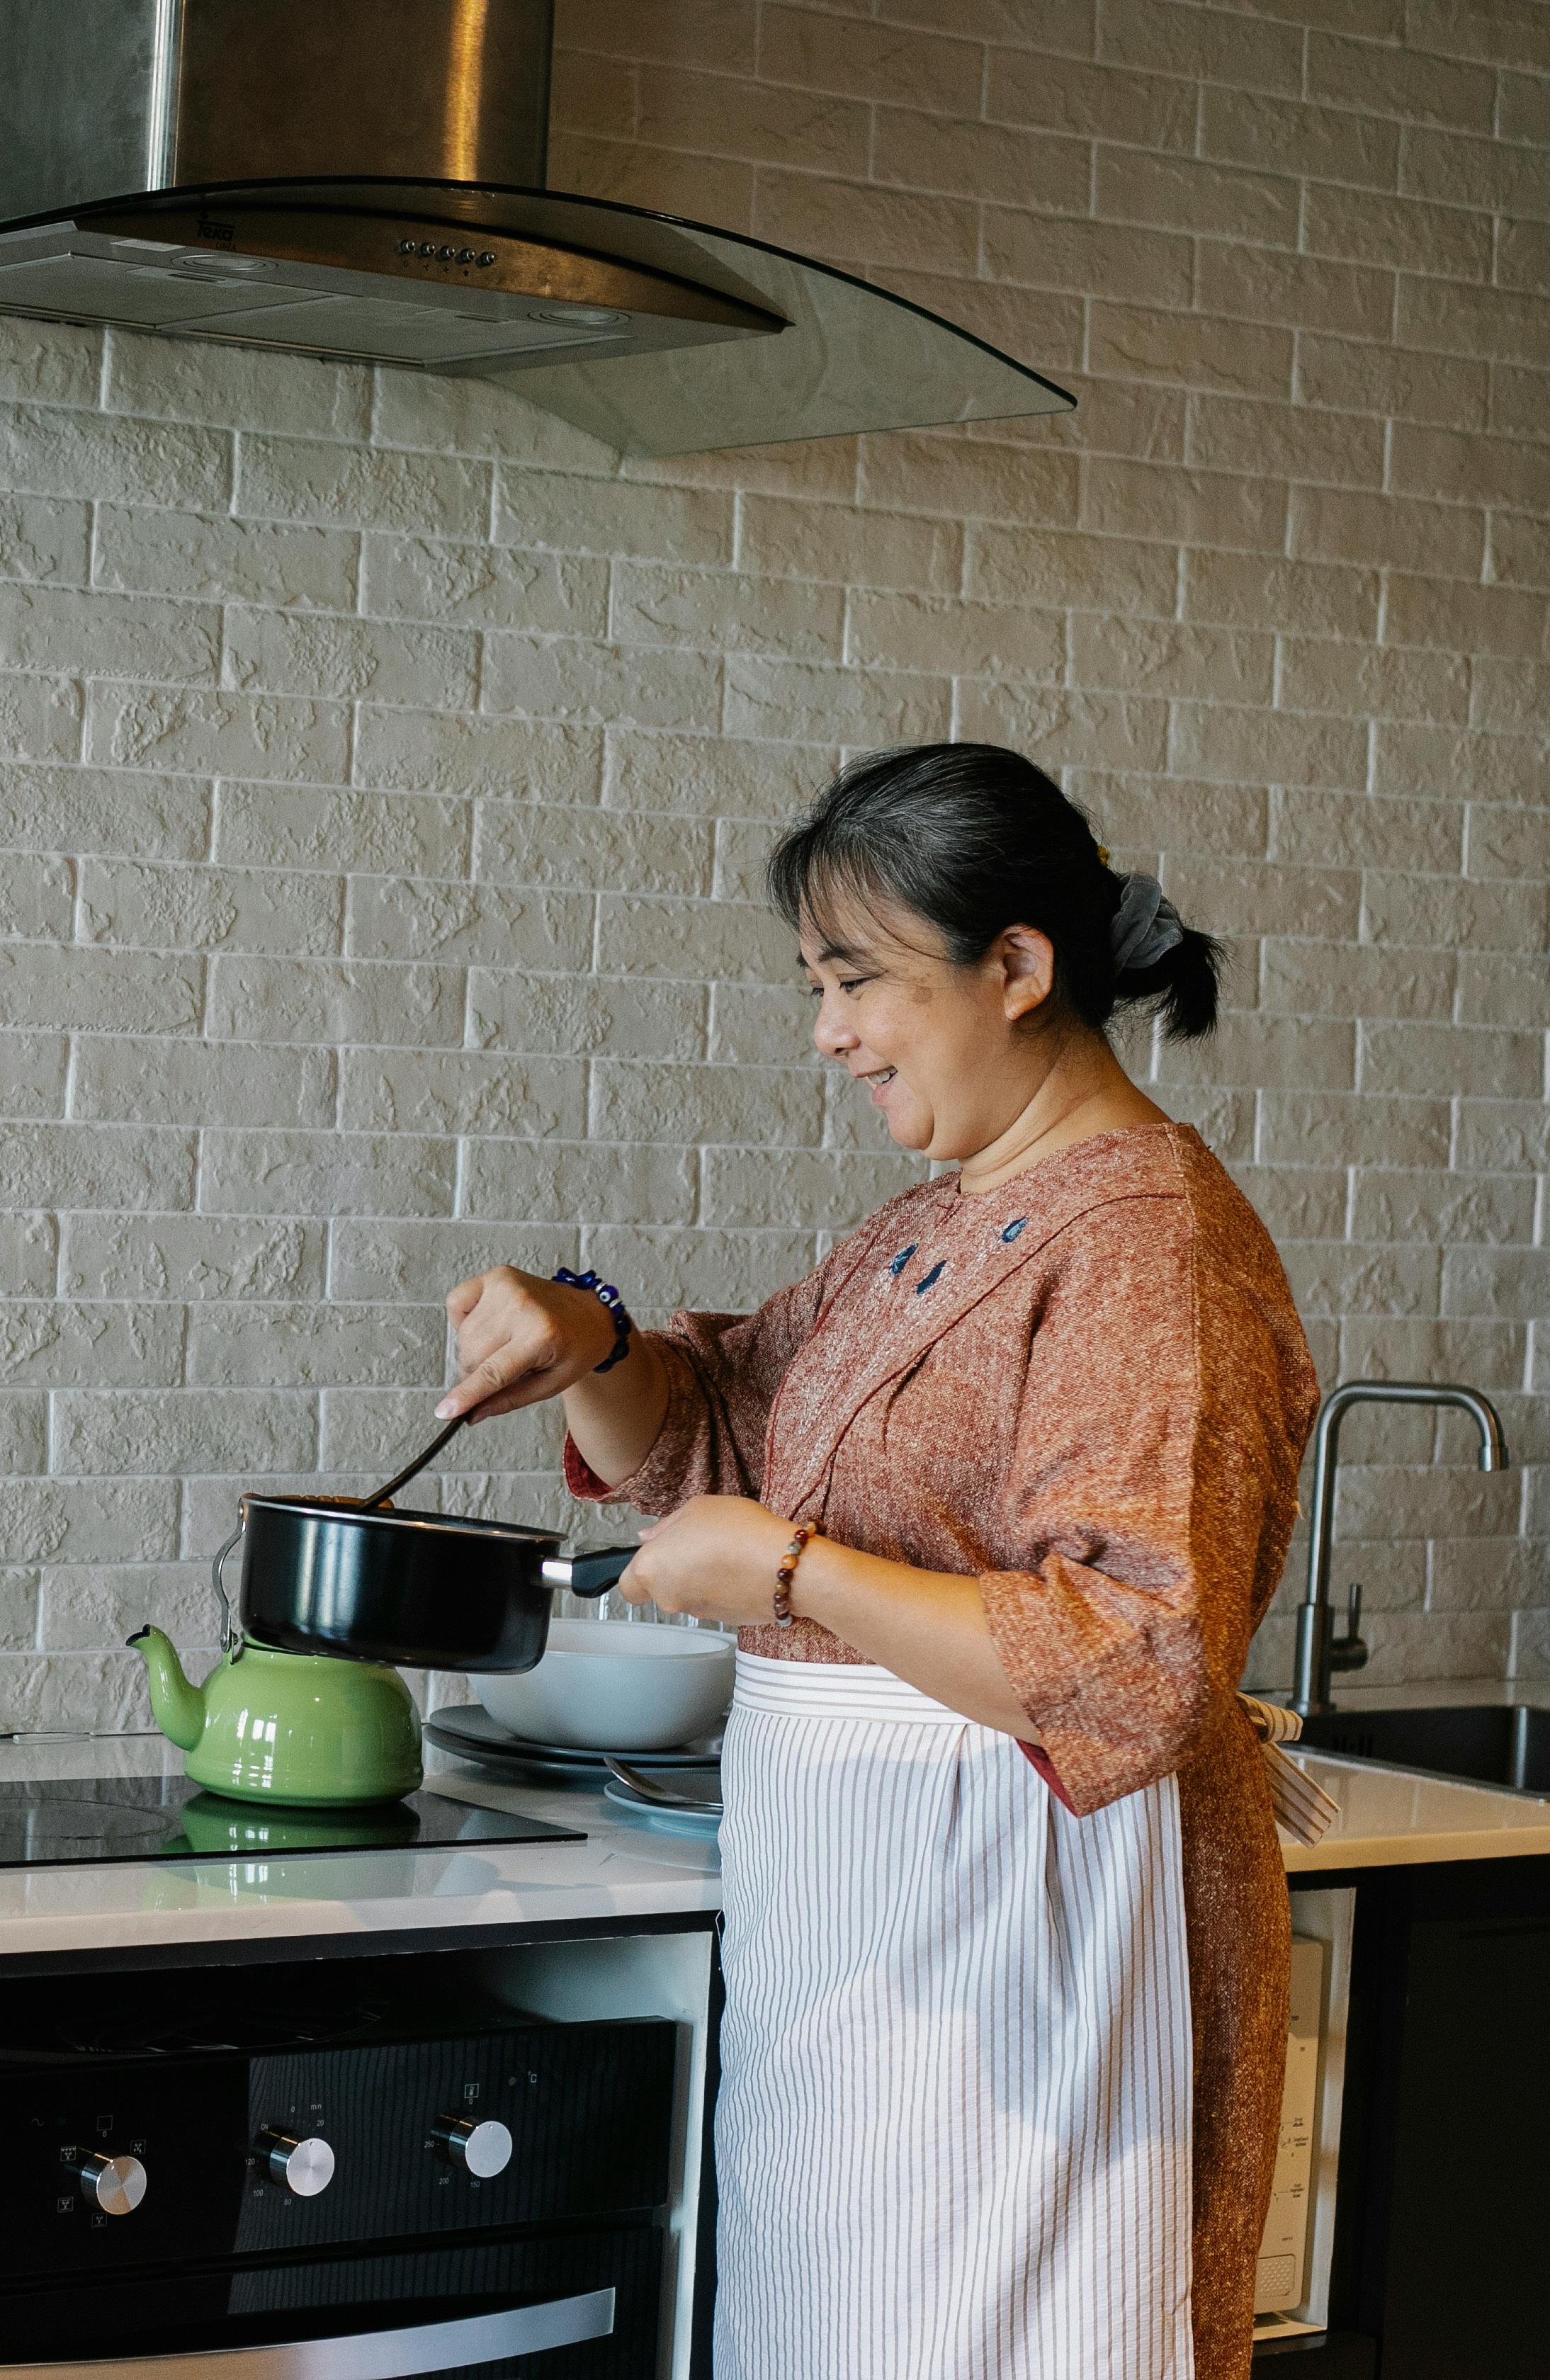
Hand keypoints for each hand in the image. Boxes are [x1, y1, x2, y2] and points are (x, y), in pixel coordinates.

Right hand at [437, 1265, 615, 1422]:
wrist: (590, 1314)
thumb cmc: (574, 1349)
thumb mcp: (551, 1384)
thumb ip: (509, 1400)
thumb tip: (471, 1414)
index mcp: (541, 1335)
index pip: (492, 1372)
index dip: (466, 1394)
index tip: (445, 1412)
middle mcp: (521, 1306)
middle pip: (471, 1356)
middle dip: (477, 1375)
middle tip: (504, 1371)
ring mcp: (506, 1286)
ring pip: (463, 1337)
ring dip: (475, 1350)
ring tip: (506, 1345)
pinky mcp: (496, 1275)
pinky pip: (456, 1304)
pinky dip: (465, 1321)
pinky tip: (490, 1325)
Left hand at [618, 1494, 794, 1627]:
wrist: (783, 1566)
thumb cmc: (738, 1531)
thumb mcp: (697, 1508)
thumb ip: (666, 1525)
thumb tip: (649, 1537)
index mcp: (653, 1569)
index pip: (628, 1586)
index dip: (640, 1572)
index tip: (656, 1556)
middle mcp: (669, 1598)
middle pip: (661, 1588)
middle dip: (676, 1569)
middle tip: (700, 1543)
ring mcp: (697, 1612)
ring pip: (689, 1595)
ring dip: (701, 1578)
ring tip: (727, 1552)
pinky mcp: (724, 1621)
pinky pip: (715, 1602)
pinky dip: (723, 1589)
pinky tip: (741, 1569)